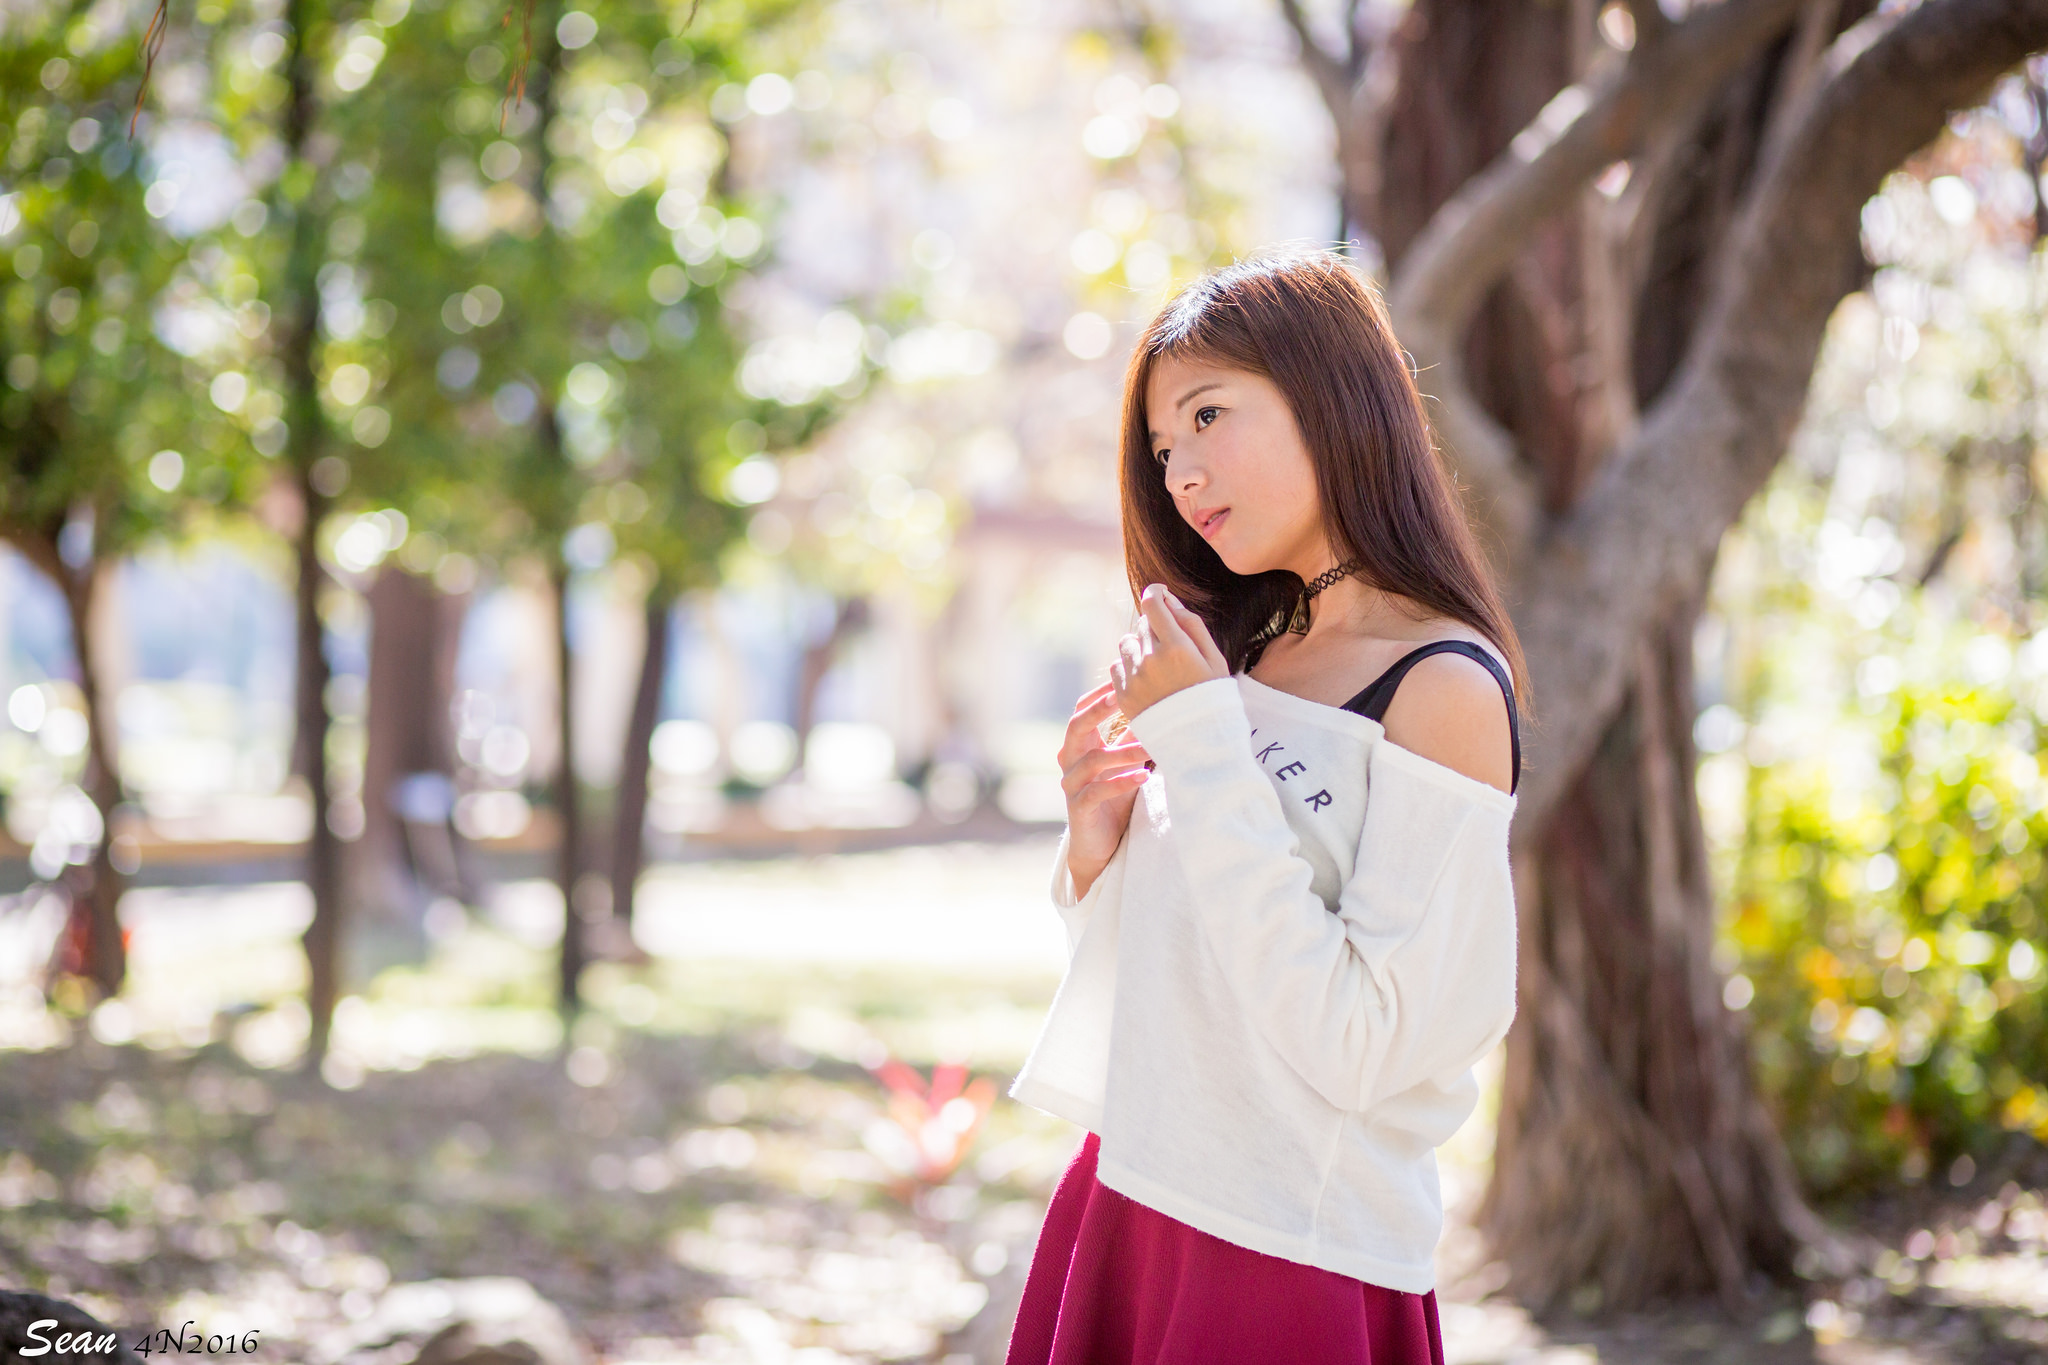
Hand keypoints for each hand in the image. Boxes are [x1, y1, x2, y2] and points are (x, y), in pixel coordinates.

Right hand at [1058, 681, 1150, 898]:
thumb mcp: (1124, 763)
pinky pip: (1097, 791)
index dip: (1099, 694)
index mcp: (1079, 745)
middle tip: (1122, 697)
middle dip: (1098, 710)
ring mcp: (1071, 785)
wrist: (1099, 844)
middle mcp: (1069, 761)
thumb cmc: (1113, 797)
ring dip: (1124, 752)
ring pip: (1093, 760)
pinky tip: (1144, 778)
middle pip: (1076, 727)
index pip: (1081, 710)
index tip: (1121, 677)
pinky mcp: (1079, 808)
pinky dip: (1121, 783)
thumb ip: (1131, 736)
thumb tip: (1156, 705)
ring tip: (1151, 748)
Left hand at [1108, 584, 1229, 721]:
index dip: (1156, 593)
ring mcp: (1134, 678)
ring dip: (1140, 646)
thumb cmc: (1212, 697)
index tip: (1160, 595)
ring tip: (1158, 664)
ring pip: (1127, 643)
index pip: (1152, 604)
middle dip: (1155, 627)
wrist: (1199, 743)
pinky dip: (1129, 667)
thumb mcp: (1214, 659)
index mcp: (1177, 647)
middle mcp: (1151, 660)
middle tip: (1171, 646)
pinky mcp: (1123, 696)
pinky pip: (1117, 666)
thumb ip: (1192, 626)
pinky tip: (1147, 680)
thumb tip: (1169, 600)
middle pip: (1142, 623)